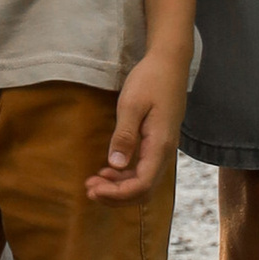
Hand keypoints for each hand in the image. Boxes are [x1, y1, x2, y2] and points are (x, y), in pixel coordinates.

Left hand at [89, 47, 188, 199]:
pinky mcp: (157, 143)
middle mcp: (164, 152)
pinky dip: (125, 176)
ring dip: (119, 188)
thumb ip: (125, 136)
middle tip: (89, 190)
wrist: (169, 63)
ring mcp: (162, 149)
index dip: (117, 194)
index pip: (142, 185)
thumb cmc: (150, 79)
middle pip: (143, 191)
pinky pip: (143, 170)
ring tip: (93, 183)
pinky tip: (108, 170)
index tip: (93, 188)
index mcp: (160, 145)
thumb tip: (115, 165)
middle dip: (116, 196)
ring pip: (143, 182)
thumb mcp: (132, 104)